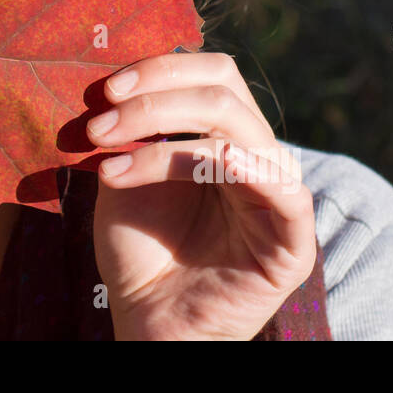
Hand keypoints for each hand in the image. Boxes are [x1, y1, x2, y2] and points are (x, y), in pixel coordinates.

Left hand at [87, 52, 315, 339]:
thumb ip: (132, 127)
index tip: (105, 88)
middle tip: (99, 124)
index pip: (211, 72)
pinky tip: (207, 161)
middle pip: (223, 90)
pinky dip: (243, 166)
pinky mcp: (292, 242)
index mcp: (224, 136)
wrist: (148, 323)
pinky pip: (284, 190)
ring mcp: (277, 195)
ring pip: (237, 131)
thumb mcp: (125, 173)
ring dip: (164, 137)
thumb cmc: (139, 251)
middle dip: (154, 100)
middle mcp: (255, 156)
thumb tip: (116, 75)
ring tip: (109, 160)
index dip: (160, 69)